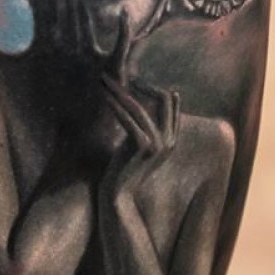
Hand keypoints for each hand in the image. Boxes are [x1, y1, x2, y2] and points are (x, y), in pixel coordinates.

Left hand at [100, 75, 179, 197]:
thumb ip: (144, 131)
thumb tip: (138, 110)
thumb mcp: (137, 148)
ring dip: (119, 90)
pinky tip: (103, 95)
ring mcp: (157, 143)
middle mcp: (168, 141)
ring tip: (103, 80)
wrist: (118, 197)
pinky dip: (114, 104)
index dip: (153, 89)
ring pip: (140, 107)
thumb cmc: (123, 172)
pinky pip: (128, 118)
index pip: (170, 104)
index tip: (134, 80)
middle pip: (162, 100)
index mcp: (171, 140)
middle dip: (142, 84)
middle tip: (123, 77)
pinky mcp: (143, 146)